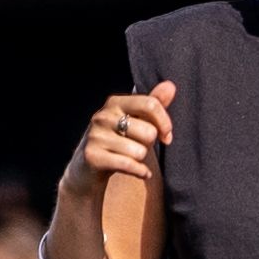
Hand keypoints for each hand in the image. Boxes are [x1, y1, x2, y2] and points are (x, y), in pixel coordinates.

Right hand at [66, 84, 177, 203]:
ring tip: (132, 158)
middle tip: (140, 147)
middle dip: (150, 144)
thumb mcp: (135, 120)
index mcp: (115, 103)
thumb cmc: (118, 140)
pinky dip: (140, 172)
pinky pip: (129, 165)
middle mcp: (103, 116)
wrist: (87, 167)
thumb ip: (153, 104)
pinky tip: (141, 172)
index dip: (165, 122)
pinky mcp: (92, 157)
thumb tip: (170, 86)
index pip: (150, 104)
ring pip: (139, 152)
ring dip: (142, 160)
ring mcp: (96, 137)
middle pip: (148, 132)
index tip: (167, 136)